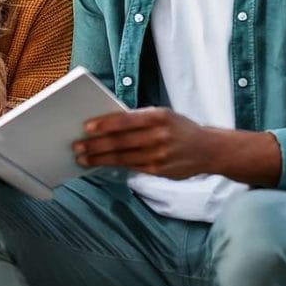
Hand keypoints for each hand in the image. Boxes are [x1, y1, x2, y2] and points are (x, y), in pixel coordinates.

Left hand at [73, 107, 217, 178]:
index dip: (104, 124)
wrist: (209, 149)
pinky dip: (115, 165)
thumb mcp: (162, 115)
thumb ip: (137, 118)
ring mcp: (160, 155)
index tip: (86, 127)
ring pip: (123, 157)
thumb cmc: (178, 128)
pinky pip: (131, 167)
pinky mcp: (159, 170)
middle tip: (76, 146)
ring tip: (83, 158)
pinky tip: (102, 163)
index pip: (125, 120)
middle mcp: (159, 136)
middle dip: (95, 144)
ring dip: (99, 158)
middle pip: (120, 141)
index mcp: (158, 116)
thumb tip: (105, 124)